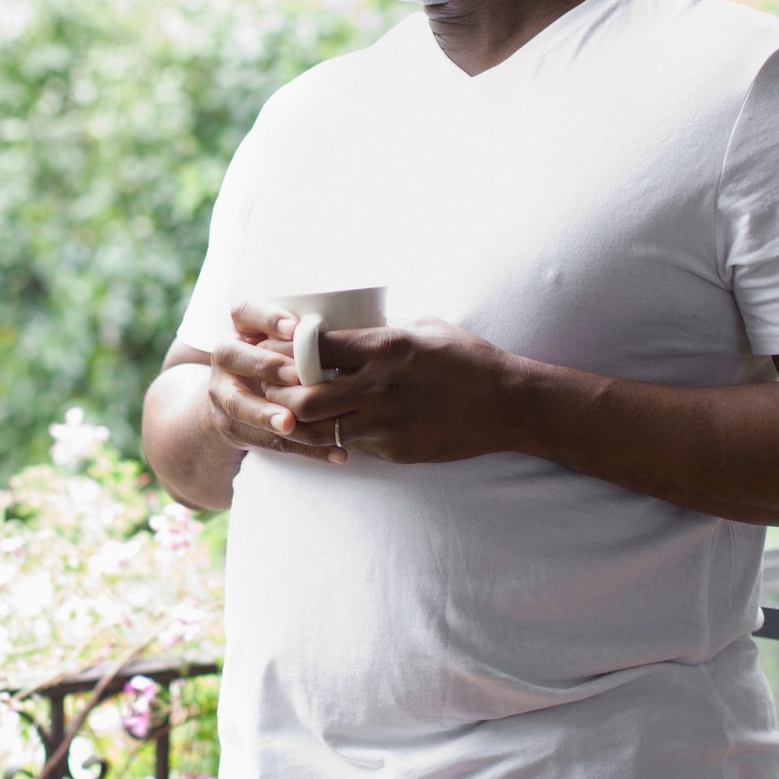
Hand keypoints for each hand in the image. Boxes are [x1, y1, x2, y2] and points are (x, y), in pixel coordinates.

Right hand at [205, 301, 347, 464]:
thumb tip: (368, 329)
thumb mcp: (290, 343)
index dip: (265, 318)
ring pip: (237, 404)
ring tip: (290, 422)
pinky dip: (299, 448)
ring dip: (265, 414)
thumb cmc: (283, 363)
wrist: (238, 401)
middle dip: (264, 365)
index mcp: (242, 329)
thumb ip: (312, 339)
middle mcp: (226, 357)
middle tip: (295, 376)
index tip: (295, 329)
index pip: (243, 311)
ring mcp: (222, 393)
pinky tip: (333, 452)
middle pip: (229, 354)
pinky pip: (263, 440)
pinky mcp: (232, 427)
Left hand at [261, 316, 522, 463]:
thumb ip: (381, 331)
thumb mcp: (423, 329)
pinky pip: (353, 445)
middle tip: (270, 390)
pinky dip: (340, 438)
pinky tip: (333, 430)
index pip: (313, 348)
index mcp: (385, 347)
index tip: (276, 349)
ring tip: (290, 414)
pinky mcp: (396, 450)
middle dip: (280, 394)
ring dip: (301, 423)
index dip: (286, 350)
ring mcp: (387, 423)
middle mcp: (380, 387)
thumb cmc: (467, 359)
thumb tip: (344, 328)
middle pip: (305, 397)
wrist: (508, 404)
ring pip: (321, 431)